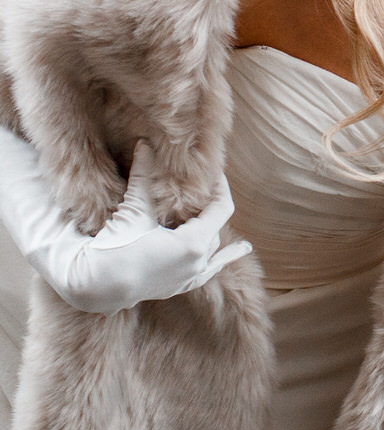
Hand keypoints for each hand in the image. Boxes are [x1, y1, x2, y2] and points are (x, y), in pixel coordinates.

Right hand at [0, 136, 252, 314]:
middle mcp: (197, 262)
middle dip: (208, 208)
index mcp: (193, 243)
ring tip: (214, 212)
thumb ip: (143, 176)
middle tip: (201, 189)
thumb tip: (145, 145)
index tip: (215, 174)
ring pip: (211, 247)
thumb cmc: (115, 246)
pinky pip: (210, 270)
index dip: (220, 188)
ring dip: (210, 228)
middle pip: (213, 226)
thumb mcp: (134, 209)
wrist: (95, 285)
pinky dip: (226, 258)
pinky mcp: (180, 285)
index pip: (221, 209)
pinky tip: (243, 249)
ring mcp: (190, 276)